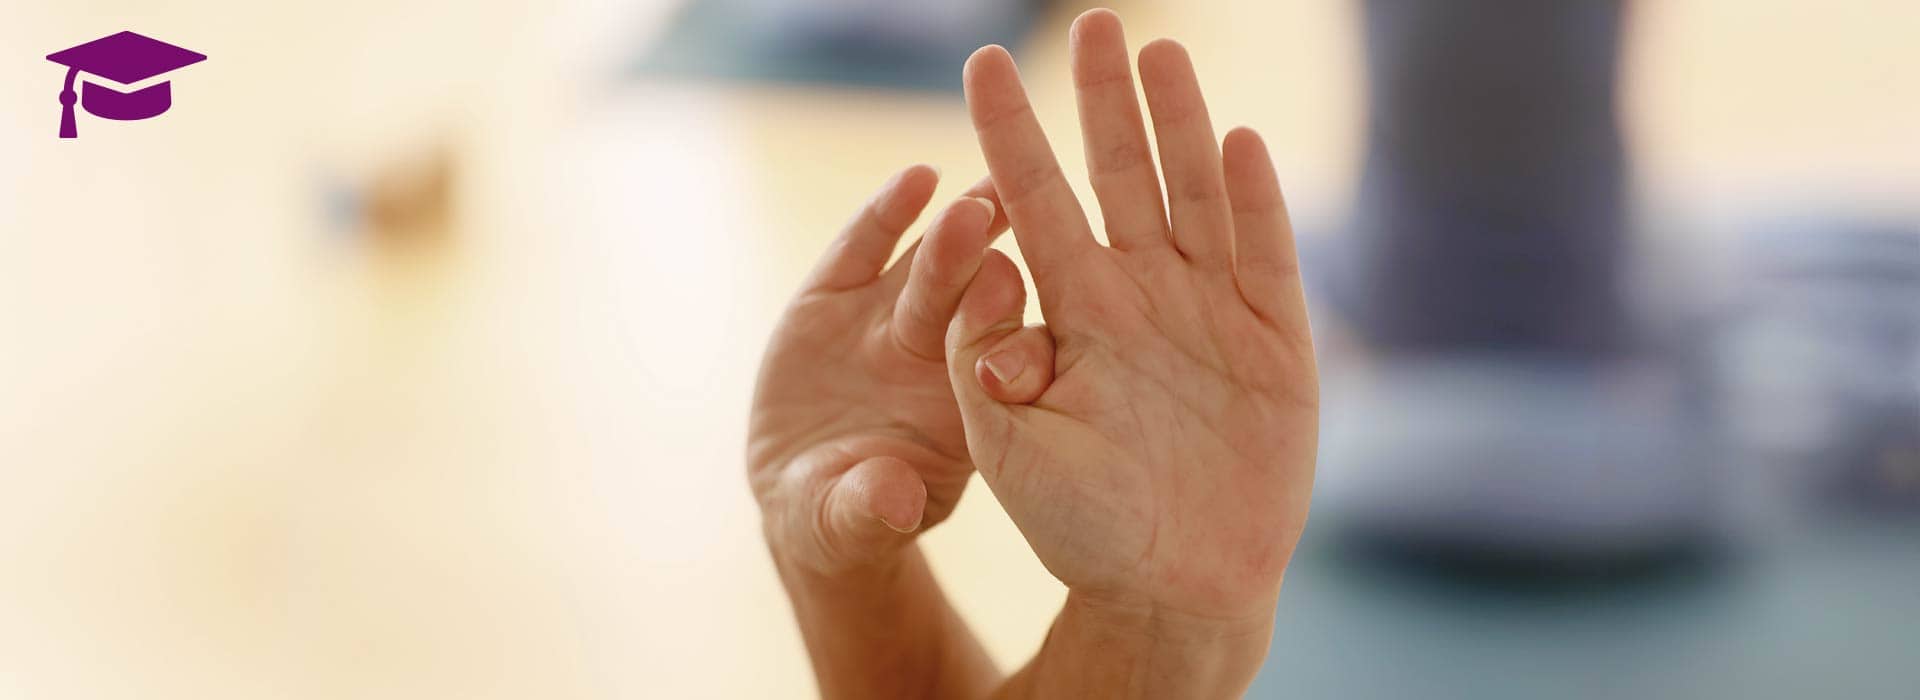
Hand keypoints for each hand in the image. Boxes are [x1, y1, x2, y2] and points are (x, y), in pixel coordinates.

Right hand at [749, 167, 1050, 575]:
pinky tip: (916, 179)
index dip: (1000, 328)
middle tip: (993, 211)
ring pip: (929, 263)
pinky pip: (867, 249)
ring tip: (974, 184)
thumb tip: (893, 500)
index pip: (992, 360)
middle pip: (967, 298)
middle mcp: (941, 352)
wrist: (803, 490)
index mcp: (967, 410)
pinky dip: (889, 214)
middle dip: (977, 257)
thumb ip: (872, 507)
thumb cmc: (847, 517)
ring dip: (954, 225)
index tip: (1013, 293)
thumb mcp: (853, 521)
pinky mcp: (839, 294)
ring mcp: (892, 318)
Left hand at [948, 11, 1317, 632]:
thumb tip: (979, 270)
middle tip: (1094, 24)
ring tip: (1161, 55)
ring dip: (1178, 125)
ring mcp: (1208, 310)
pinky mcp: (1273, 338)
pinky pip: (1264, 255)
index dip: (1010, 134)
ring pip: (1191, 196)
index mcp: (1069, 313)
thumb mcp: (1007, 444)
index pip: (1032, 203)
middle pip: (1117, 176)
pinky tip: (1238, 141)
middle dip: (1103, 101)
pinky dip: (1253, 201)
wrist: (1173, 587)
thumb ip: (981, 360)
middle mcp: (1136, 295)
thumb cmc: (1079, 524)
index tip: (980, 65)